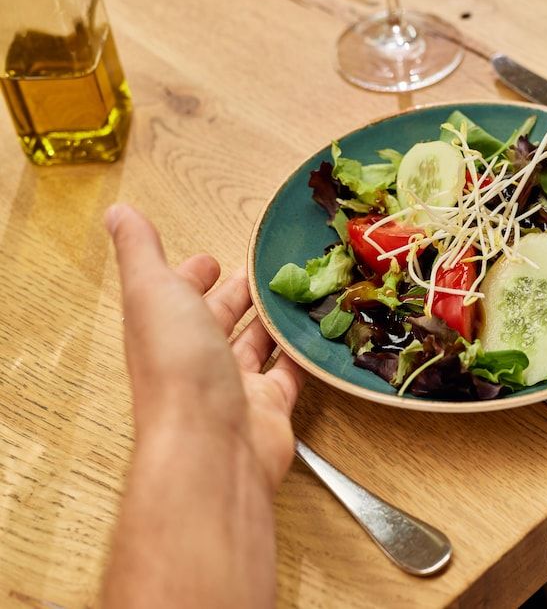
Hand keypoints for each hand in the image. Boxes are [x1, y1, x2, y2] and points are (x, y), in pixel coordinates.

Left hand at [102, 203, 303, 608]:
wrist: (212, 444)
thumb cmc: (178, 366)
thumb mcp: (151, 292)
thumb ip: (139, 252)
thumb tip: (119, 212)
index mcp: (164, 329)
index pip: (178, 295)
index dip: (191, 274)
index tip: (211, 257)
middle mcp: (196, 358)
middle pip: (219, 320)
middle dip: (238, 295)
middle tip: (266, 270)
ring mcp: (234, 385)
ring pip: (256, 345)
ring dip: (272, 320)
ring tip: (299, 291)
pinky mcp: (271, 405)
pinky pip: (290, 372)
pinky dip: (303, 353)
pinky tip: (318, 332)